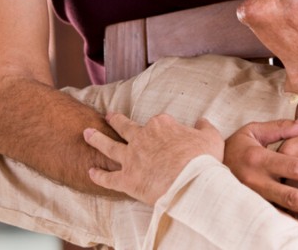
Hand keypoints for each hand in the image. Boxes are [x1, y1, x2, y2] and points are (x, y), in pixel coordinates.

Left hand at [84, 112, 223, 204]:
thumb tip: (202, 120)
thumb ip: (205, 127)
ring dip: (96, 139)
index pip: (158, 121)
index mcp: (162, 125)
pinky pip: (108, 177)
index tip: (164, 130)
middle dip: (116, 120)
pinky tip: (90, 171)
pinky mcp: (127, 179)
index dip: (161, 126)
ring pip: (109, 146)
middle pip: (125, 126)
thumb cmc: (203, 160)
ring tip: (86, 133)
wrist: (190, 182)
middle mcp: (142, 137)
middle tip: (108, 116)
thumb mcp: (211, 137)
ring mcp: (132, 158)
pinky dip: (98, 175)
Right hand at [223, 117, 297, 230]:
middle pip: (293, 197)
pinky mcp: (247, 214)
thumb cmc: (235, 147)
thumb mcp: (255, 131)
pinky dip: (289, 234)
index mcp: (259, 159)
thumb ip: (283, 128)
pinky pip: (271, 226)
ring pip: (282, 218)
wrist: (201, 167)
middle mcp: (254, 182)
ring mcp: (250, 201)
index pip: (295, 168)